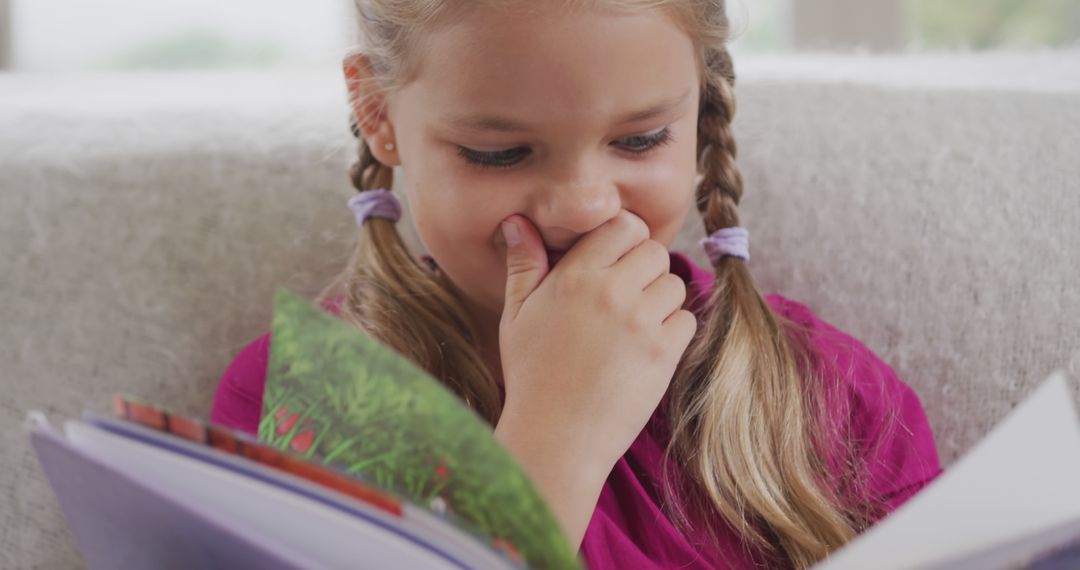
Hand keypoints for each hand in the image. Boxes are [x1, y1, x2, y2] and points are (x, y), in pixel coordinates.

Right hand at [497, 209, 697, 473]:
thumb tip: (517, 221)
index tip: (613, 262)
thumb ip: (523, 264)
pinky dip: (673, 331)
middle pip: (654, 251)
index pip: (622, 225)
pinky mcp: (663, 353)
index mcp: (574, 276)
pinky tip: (645, 349)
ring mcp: (641, 322)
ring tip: (633, 326)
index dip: (623, 239)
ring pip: (674, 284)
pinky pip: (687, 320)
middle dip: (643, 268)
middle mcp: (611, 291)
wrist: (555, 437)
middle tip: (624, 296)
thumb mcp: (516, 315)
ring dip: (660, 300)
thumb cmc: (530, 375)